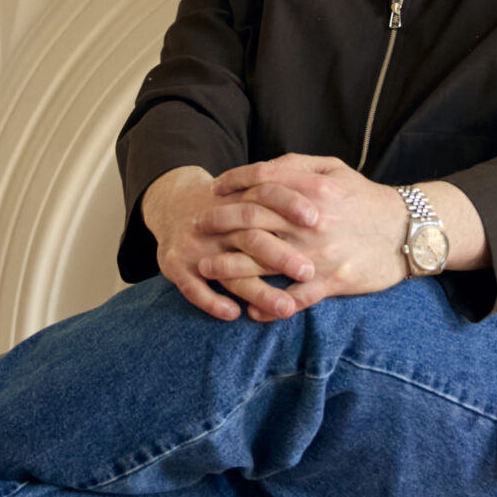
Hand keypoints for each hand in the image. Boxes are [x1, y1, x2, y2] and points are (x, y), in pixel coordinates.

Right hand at [140, 165, 320, 322]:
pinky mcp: (175, 265)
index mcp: (237, 199)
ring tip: (286, 308)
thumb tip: (324, 188)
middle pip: (251, 236)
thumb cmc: (226, 201)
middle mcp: (217, 223)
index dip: (291, 204)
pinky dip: (211, 301)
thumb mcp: (249, 184)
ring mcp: (196, 245)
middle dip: (280, 255)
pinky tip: (233, 314)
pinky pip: (192, 288)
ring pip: (228, 270)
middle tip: (308, 271)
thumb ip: (281, 182)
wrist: (172, 205)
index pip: (267, 194)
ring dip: (257, 291)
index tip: (316, 220)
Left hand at [208, 156, 488, 310]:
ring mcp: (320, 256)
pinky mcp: (334, 283)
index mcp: (310, 194)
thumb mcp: (334, 169)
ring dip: (231, 269)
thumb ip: (296, 166)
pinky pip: (295, 299)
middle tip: (195, 232)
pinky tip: (250, 310)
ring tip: (207, 270)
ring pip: (266, 264)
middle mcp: (311, 225)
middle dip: (219, 228)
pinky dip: (270, 306)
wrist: (409, 231)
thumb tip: (259, 169)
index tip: (209, 196)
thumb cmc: (365, 198)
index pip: (260, 186)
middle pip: (253, 225)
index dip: (230, 190)